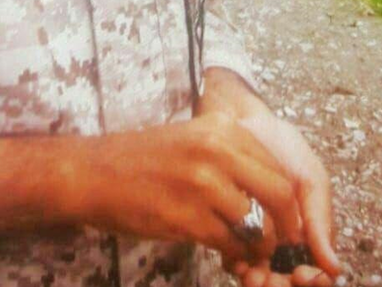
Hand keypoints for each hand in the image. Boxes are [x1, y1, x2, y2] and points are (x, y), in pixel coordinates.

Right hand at [71, 111, 301, 263]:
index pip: (277, 165)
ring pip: (257, 224)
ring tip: (250, 250)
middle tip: (282, 242)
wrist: (94, 172)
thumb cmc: (144, 159)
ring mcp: (202, 184)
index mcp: (221, 127)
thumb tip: (273, 190)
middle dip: (286, 224)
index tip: (286, 217)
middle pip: (278, 193)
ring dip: (259, 245)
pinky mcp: (187, 217)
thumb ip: (231, 155)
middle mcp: (216, 150)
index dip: (288, 198)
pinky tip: (226, 252)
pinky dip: (234, 254)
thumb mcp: (193, 138)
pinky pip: (229, 243)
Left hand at [199, 69, 340, 285]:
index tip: (300, 274)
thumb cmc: (284, 148)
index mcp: (307, 232)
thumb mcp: (310, 180)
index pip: (313, 271)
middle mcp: (283, 241)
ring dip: (257, 279)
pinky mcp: (231, 229)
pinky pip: (235, 257)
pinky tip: (235, 259)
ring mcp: (257, 237)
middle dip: (279, 283)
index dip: (309, 279)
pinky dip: (236, 263)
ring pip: (260, 274)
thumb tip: (333, 268)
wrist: (244, 122)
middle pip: (285, 278)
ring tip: (251, 273)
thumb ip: (320, 220)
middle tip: (268, 279)